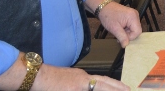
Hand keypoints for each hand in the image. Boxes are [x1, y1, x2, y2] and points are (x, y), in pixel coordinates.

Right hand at [0, 59, 132, 90]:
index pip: (102, 81)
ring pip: (99, 86)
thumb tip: (87, 85)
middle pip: (104, 83)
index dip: (113, 85)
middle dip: (117, 88)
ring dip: (111, 89)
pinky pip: (89, 89)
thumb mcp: (67, 81)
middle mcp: (83, 79)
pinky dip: (100, 89)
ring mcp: (79, 84)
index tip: (123, 88)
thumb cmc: (48, 80)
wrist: (36, 76)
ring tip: (123, 90)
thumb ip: (79, 84)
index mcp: (82, 77)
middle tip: (128, 90)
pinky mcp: (74, 87)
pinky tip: (106, 90)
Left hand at [99, 1, 141, 47]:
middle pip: (136, 31)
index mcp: (133, 17)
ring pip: (134, 29)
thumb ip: (122, 37)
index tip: (122, 38)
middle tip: (119, 35)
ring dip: (127, 33)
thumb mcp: (114, 28)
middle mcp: (135, 15)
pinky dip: (126, 29)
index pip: (137, 32)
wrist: (103, 7)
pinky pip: (131, 26)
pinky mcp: (131, 16)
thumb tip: (126, 45)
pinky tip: (120, 28)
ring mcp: (133, 15)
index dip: (130, 37)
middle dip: (128, 35)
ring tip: (118, 30)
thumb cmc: (108, 16)